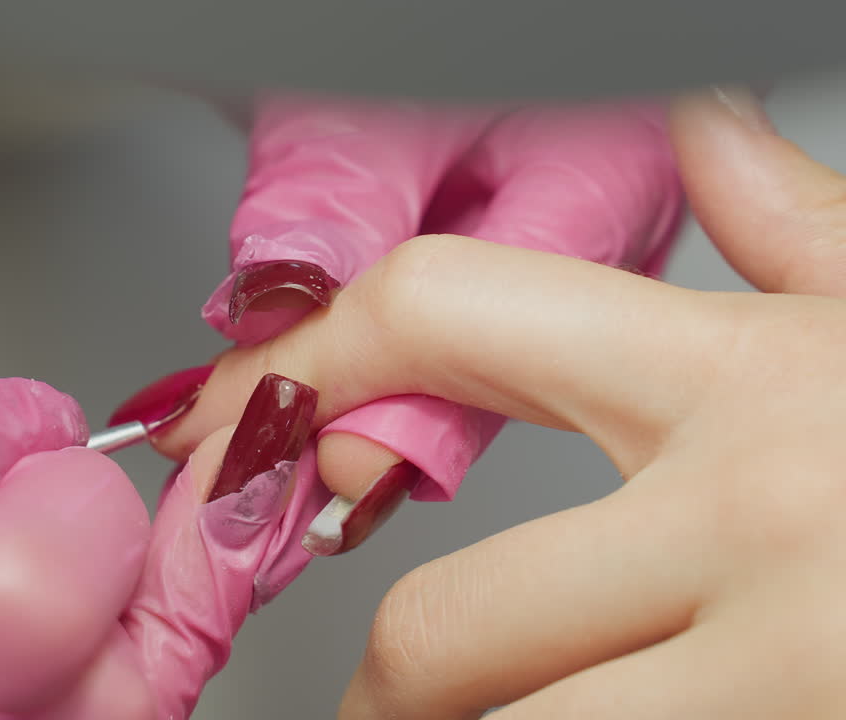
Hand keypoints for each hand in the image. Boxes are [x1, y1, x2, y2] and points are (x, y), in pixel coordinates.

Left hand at [153, 86, 845, 716]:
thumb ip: (804, 236)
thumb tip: (706, 139)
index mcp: (750, 380)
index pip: (441, 323)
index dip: (305, 370)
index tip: (232, 430)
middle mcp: (759, 527)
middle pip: (445, 634)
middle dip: (387, 685)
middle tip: (383, 699)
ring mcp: (793, 680)